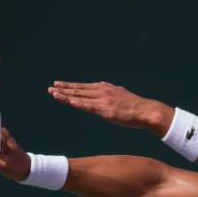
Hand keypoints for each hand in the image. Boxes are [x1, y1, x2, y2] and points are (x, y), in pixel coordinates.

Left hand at [48, 81, 173, 134]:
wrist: (146, 111)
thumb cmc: (136, 107)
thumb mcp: (121, 96)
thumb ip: (111, 94)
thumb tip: (103, 93)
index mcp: (106, 88)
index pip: (85, 87)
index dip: (71, 86)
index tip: (60, 85)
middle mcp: (103, 92)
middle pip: (79, 90)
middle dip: (65, 89)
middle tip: (51, 88)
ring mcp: (103, 100)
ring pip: (81, 97)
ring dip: (66, 95)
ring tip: (53, 93)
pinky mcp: (105, 109)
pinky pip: (88, 106)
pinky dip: (77, 103)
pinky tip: (68, 102)